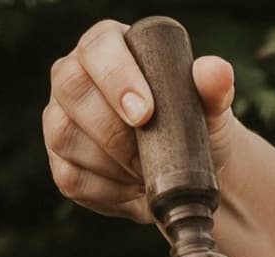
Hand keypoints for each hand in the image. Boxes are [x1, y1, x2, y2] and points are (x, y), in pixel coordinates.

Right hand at [43, 18, 239, 223]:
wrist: (188, 170)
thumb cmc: (193, 124)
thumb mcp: (209, 105)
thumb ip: (213, 86)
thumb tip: (214, 72)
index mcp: (106, 47)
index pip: (98, 49)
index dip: (116, 78)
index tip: (145, 114)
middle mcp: (74, 76)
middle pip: (72, 90)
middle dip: (112, 129)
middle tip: (147, 157)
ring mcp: (61, 119)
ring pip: (65, 136)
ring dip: (111, 164)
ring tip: (146, 173)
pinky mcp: (60, 162)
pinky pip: (71, 177)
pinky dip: (107, 191)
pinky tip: (131, 190)